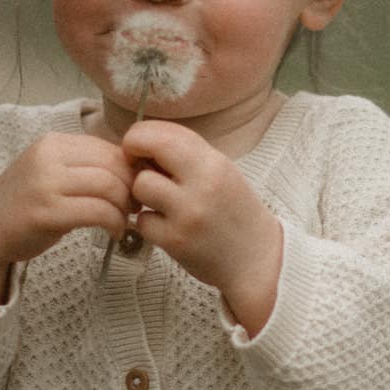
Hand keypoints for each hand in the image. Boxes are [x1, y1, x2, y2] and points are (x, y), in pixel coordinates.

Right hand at [0, 133, 134, 309]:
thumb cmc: (24, 203)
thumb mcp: (50, 171)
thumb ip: (83, 165)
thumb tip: (132, 168)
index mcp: (52, 143)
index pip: (107, 147)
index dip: (130, 168)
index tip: (136, 188)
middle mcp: (48, 158)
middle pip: (111, 165)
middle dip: (132, 187)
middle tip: (135, 206)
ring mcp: (45, 184)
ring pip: (108, 187)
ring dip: (125, 207)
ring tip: (123, 220)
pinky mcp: (47, 213)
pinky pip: (97, 212)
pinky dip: (114, 223)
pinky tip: (114, 232)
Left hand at [122, 119, 283, 334]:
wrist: (256, 258)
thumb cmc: (233, 210)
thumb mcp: (220, 170)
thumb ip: (185, 153)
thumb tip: (142, 142)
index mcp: (214, 163)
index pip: (165, 131)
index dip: (141, 134)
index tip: (139, 146)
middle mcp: (202, 185)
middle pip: (147, 147)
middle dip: (133, 152)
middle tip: (137, 164)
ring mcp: (187, 214)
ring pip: (140, 185)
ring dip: (142, 192)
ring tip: (159, 200)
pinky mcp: (175, 241)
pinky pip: (143, 221)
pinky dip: (150, 222)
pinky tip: (165, 225)